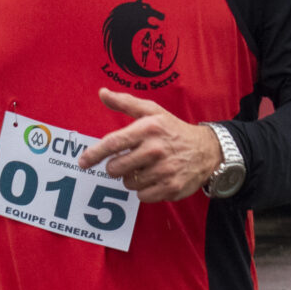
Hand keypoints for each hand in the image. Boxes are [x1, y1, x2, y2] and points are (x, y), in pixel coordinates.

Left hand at [76, 89, 222, 202]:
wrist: (207, 150)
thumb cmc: (173, 130)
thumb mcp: (153, 112)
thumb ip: (125, 103)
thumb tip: (102, 93)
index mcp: (148, 129)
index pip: (114, 143)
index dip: (95, 154)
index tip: (83, 162)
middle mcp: (156, 149)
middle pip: (116, 168)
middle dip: (116, 167)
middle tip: (127, 161)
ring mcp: (164, 170)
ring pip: (128, 183)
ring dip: (132, 178)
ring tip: (146, 168)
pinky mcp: (171, 188)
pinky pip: (142, 196)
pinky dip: (144, 190)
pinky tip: (155, 179)